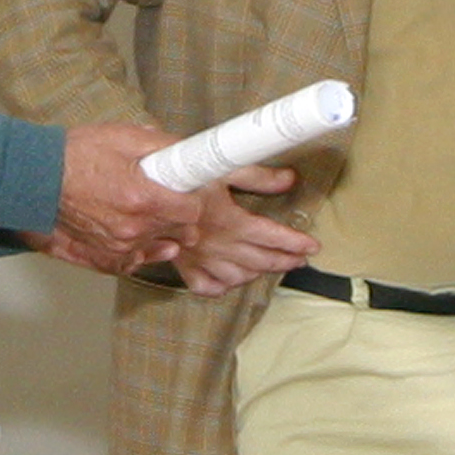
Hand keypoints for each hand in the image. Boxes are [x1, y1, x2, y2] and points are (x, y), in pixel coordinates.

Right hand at [34, 122, 203, 274]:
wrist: (37, 178)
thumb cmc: (75, 156)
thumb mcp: (123, 137)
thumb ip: (161, 144)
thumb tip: (186, 149)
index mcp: (143, 198)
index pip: (192, 212)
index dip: (192, 199)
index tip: (186, 191)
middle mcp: (134, 228)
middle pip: (182, 233)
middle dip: (180, 216)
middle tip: (168, 198)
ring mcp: (119, 247)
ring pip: (162, 248)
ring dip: (162, 233)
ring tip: (148, 212)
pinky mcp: (105, 257)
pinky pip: (137, 261)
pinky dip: (141, 249)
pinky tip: (136, 232)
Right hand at [169, 166, 318, 294]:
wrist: (142, 190)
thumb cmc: (180, 175)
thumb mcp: (222, 168)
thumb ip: (258, 177)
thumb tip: (288, 179)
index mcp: (230, 221)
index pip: (272, 236)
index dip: (296, 243)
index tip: (312, 246)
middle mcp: (218, 244)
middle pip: (261, 260)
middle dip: (285, 260)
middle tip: (300, 259)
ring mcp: (201, 258)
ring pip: (239, 276)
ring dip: (260, 273)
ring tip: (273, 267)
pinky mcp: (183, 264)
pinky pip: (207, 286)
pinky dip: (223, 286)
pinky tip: (232, 279)